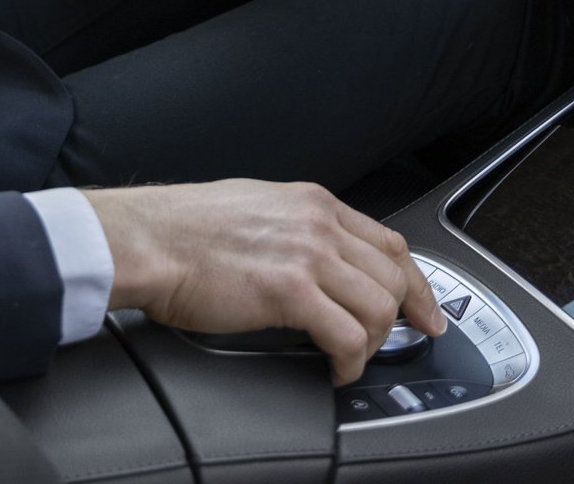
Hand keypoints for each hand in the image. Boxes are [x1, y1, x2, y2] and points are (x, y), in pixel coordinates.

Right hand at [86, 179, 447, 384]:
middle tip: (389, 346)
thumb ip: (294, 226)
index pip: (388, 242)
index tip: (425, 310)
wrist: (148, 239)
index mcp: (313, 203)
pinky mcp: (290, 291)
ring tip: (349, 359)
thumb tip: (315, 259)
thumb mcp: (255, 207)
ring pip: (379, 306)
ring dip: (371, 343)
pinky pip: (347, 336)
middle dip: (401, 319)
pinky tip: (335, 370)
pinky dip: (350, 362)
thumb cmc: (183, 229)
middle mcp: (318, 224)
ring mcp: (308, 255)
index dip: (415, 282)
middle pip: (392, 276)